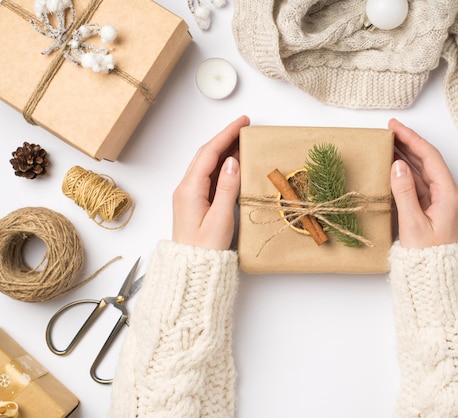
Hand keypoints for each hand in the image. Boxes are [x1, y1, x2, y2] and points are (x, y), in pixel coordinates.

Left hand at [172, 115, 249, 249]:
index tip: (242, 123)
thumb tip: (232, 161)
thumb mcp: (219, 219)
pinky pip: (208, 176)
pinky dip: (222, 165)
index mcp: (189, 189)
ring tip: (242, 141)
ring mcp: (189, 195)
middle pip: (206, 155)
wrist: (191, 272)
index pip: (209, 153)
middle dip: (225, 138)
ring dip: (223, 150)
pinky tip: (233, 163)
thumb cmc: (205, 251)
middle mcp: (186, 188)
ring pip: (206, 164)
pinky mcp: (195, 203)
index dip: (226, 135)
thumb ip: (226, 188)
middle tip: (245, 127)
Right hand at [389, 118, 457, 248]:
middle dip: (409, 144)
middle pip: (428, 161)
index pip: (430, 158)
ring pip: (423, 171)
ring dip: (407, 157)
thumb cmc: (427, 257)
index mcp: (449, 195)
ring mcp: (442, 201)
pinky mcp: (433, 208)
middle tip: (389, 130)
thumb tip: (397, 165)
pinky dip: (406, 173)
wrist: (437, 278)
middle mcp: (449, 195)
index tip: (395, 127)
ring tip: (389, 143)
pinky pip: (420, 184)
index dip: (412, 139)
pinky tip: (394, 166)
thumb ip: (404, 192)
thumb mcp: (412, 224)